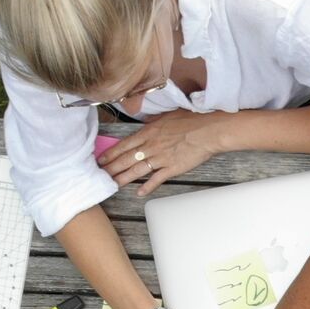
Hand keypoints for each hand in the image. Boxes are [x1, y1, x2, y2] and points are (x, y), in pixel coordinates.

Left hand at [99, 110, 227, 195]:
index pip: (124, 144)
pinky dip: (147, 186)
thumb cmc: (191, 120)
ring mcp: (161, 158)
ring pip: (137, 170)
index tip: (101, 160)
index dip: (111, 153)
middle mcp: (151, 146)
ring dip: (123, 178)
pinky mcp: (172, 168)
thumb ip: (154, 121)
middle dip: (112, 168)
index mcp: (149, 132)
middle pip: (126, 159)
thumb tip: (146, 122)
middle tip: (101, 175)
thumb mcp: (167, 115)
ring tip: (113, 184)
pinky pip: (156, 179)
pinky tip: (139, 192)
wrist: (208, 130)